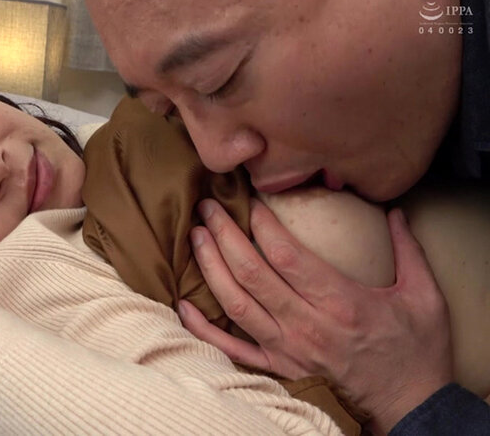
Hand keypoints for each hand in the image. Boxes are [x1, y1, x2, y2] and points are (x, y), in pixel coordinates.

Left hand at [179, 198, 452, 432]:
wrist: (411, 406)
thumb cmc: (417, 351)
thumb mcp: (425, 297)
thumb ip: (408, 250)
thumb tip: (394, 211)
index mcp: (342, 303)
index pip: (287, 256)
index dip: (262, 225)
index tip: (250, 200)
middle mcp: (308, 326)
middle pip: (253, 274)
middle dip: (224, 235)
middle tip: (208, 206)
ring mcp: (288, 349)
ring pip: (237, 305)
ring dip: (211, 268)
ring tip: (196, 236)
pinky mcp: (279, 367)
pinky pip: (232, 349)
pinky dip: (204, 328)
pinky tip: (182, 305)